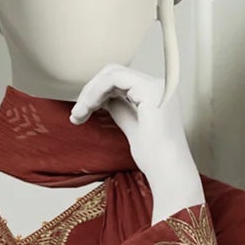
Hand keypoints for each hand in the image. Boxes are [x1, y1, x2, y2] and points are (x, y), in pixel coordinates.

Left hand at [71, 65, 203, 223]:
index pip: (120, 81)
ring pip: (112, 74)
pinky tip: (87, 109)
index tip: (81, 113)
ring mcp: (156, 85)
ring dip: (90, 93)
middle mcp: (159, 85)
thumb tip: (104, 99)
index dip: (97, 93)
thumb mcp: (132, 127)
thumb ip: (121, 108)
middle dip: (91, 91)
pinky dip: (96, 92)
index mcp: (156, 93)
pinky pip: (114, 79)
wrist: (168, 171)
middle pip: (114, 72)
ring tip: (78, 114)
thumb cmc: (154, 158)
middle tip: (76, 114)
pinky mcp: (150, 89)